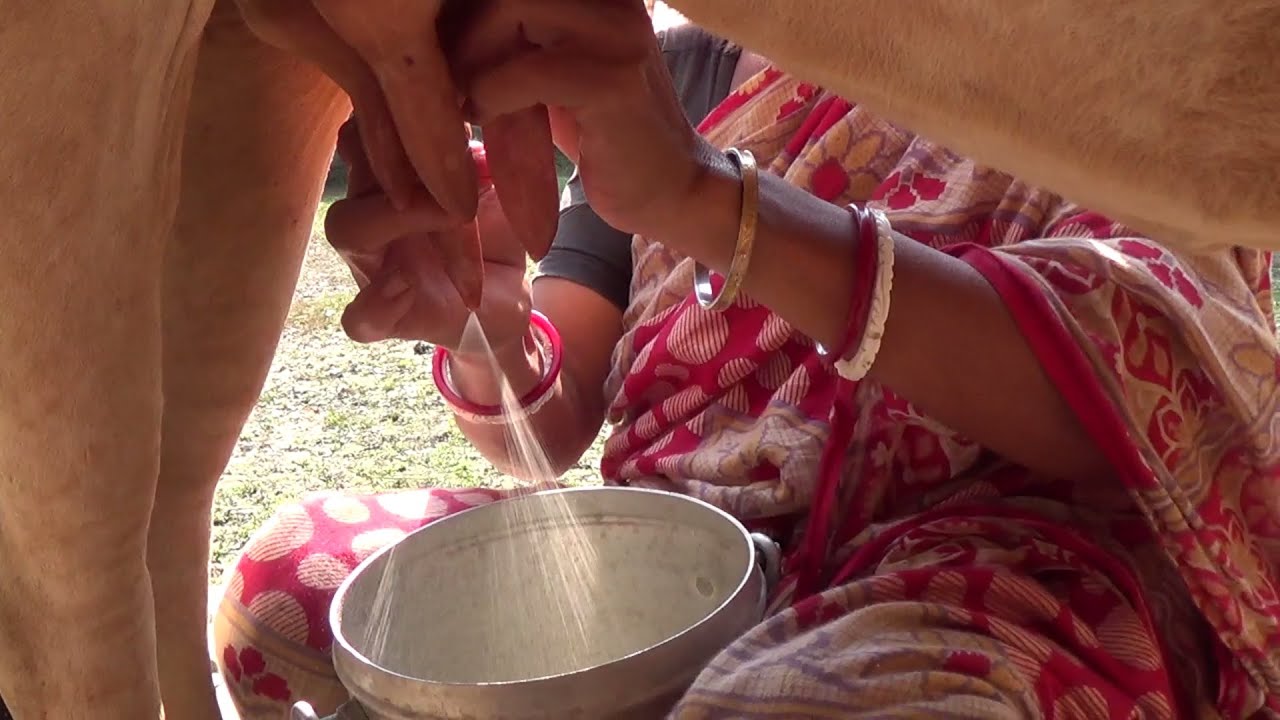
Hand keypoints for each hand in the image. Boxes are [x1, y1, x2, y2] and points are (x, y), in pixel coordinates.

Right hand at [325, 121, 531, 354]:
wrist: (506, 305)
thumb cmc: (495, 238)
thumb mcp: (502, 191)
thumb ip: (487, 159)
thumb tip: (481, 141)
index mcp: (394, 178)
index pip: (369, 129)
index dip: (395, 116)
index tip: (455, 111)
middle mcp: (372, 214)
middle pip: (352, 164)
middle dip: (395, 156)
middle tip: (450, 161)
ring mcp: (371, 266)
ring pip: (345, 229)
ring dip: (393, 216)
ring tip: (453, 217)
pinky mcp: (385, 318)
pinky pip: (358, 316)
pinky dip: (374, 304)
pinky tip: (405, 289)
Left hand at [455, 0, 715, 240]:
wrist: (669, 191)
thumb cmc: (601, 132)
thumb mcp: (550, 68)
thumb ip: (512, 33)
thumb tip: (434, 14)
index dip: (467, 7)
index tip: (446, 50)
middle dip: (460, 26)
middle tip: (448, 77)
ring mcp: (618, 34)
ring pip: (508, 8)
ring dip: (469, 59)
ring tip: (465, 98)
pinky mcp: (612, 83)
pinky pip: (524, 71)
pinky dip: (488, 96)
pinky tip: (484, 120)